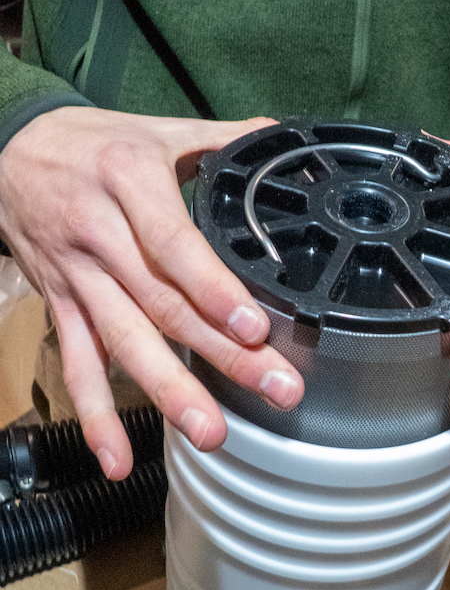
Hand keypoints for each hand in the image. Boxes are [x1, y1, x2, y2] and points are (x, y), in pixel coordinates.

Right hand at [0, 106, 304, 478]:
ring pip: (125, 341)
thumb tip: (281, 139)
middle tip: (273, 389)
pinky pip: (77, 365)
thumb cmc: (89, 144)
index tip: (253, 327)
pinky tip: (116, 459)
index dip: (213, 289)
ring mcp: (78, 276)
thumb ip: (221, 139)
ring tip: (209, 433)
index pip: (175, 244)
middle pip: (163, 304)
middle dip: (221, 354)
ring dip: (169, 391)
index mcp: (130, 182)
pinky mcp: (61, 305)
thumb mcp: (154, 130)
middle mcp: (101, 234)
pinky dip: (95, 415)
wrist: (5, 151)